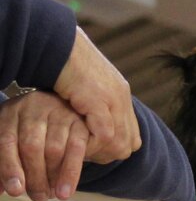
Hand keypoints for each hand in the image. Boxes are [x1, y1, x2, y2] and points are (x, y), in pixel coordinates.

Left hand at [0, 91, 88, 200]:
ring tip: (51, 194)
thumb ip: (5, 164)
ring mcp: (58, 113)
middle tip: (38, 197)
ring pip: (54, 149)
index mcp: (10, 114)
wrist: (63, 112)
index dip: (10, 167)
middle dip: (34, 176)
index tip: (15, 190)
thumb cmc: (32, 132)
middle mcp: (33, 109)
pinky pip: (76, 149)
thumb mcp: (13, 142)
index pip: (6, 142)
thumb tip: (1, 190)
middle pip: (31, 146)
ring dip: (53, 177)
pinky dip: (71, 173)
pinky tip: (66, 190)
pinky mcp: (79, 122)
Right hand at [51, 28, 139, 162]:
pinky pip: (105, 133)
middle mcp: (122, 97)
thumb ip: (93, 107)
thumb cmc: (62, 66)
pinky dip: (92, 142)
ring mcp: (113, 99)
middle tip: (88, 156)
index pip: (133, 136)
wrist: (57, 44)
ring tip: (82, 151)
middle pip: (129, 143)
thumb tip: (91, 129)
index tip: (95, 151)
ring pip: (119, 142)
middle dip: (109, 154)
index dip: (115, 147)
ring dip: (100, 151)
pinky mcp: (99, 100)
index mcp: (121, 94)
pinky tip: (78, 141)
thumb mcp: (85, 89)